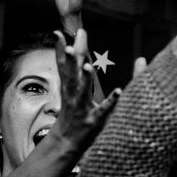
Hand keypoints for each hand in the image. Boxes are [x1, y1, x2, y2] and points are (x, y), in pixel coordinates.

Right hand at [51, 29, 121, 151]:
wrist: (66, 143)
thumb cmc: (71, 113)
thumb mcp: (69, 90)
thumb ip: (72, 68)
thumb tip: (73, 48)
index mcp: (68, 87)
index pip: (63, 65)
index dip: (61, 50)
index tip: (57, 33)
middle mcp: (73, 96)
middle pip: (71, 75)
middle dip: (71, 60)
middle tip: (71, 45)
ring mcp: (82, 108)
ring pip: (83, 91)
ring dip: (86, 78)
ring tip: (88, 66)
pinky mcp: (93, 121)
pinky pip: (104, 110)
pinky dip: (111, 101)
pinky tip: (118, 91)